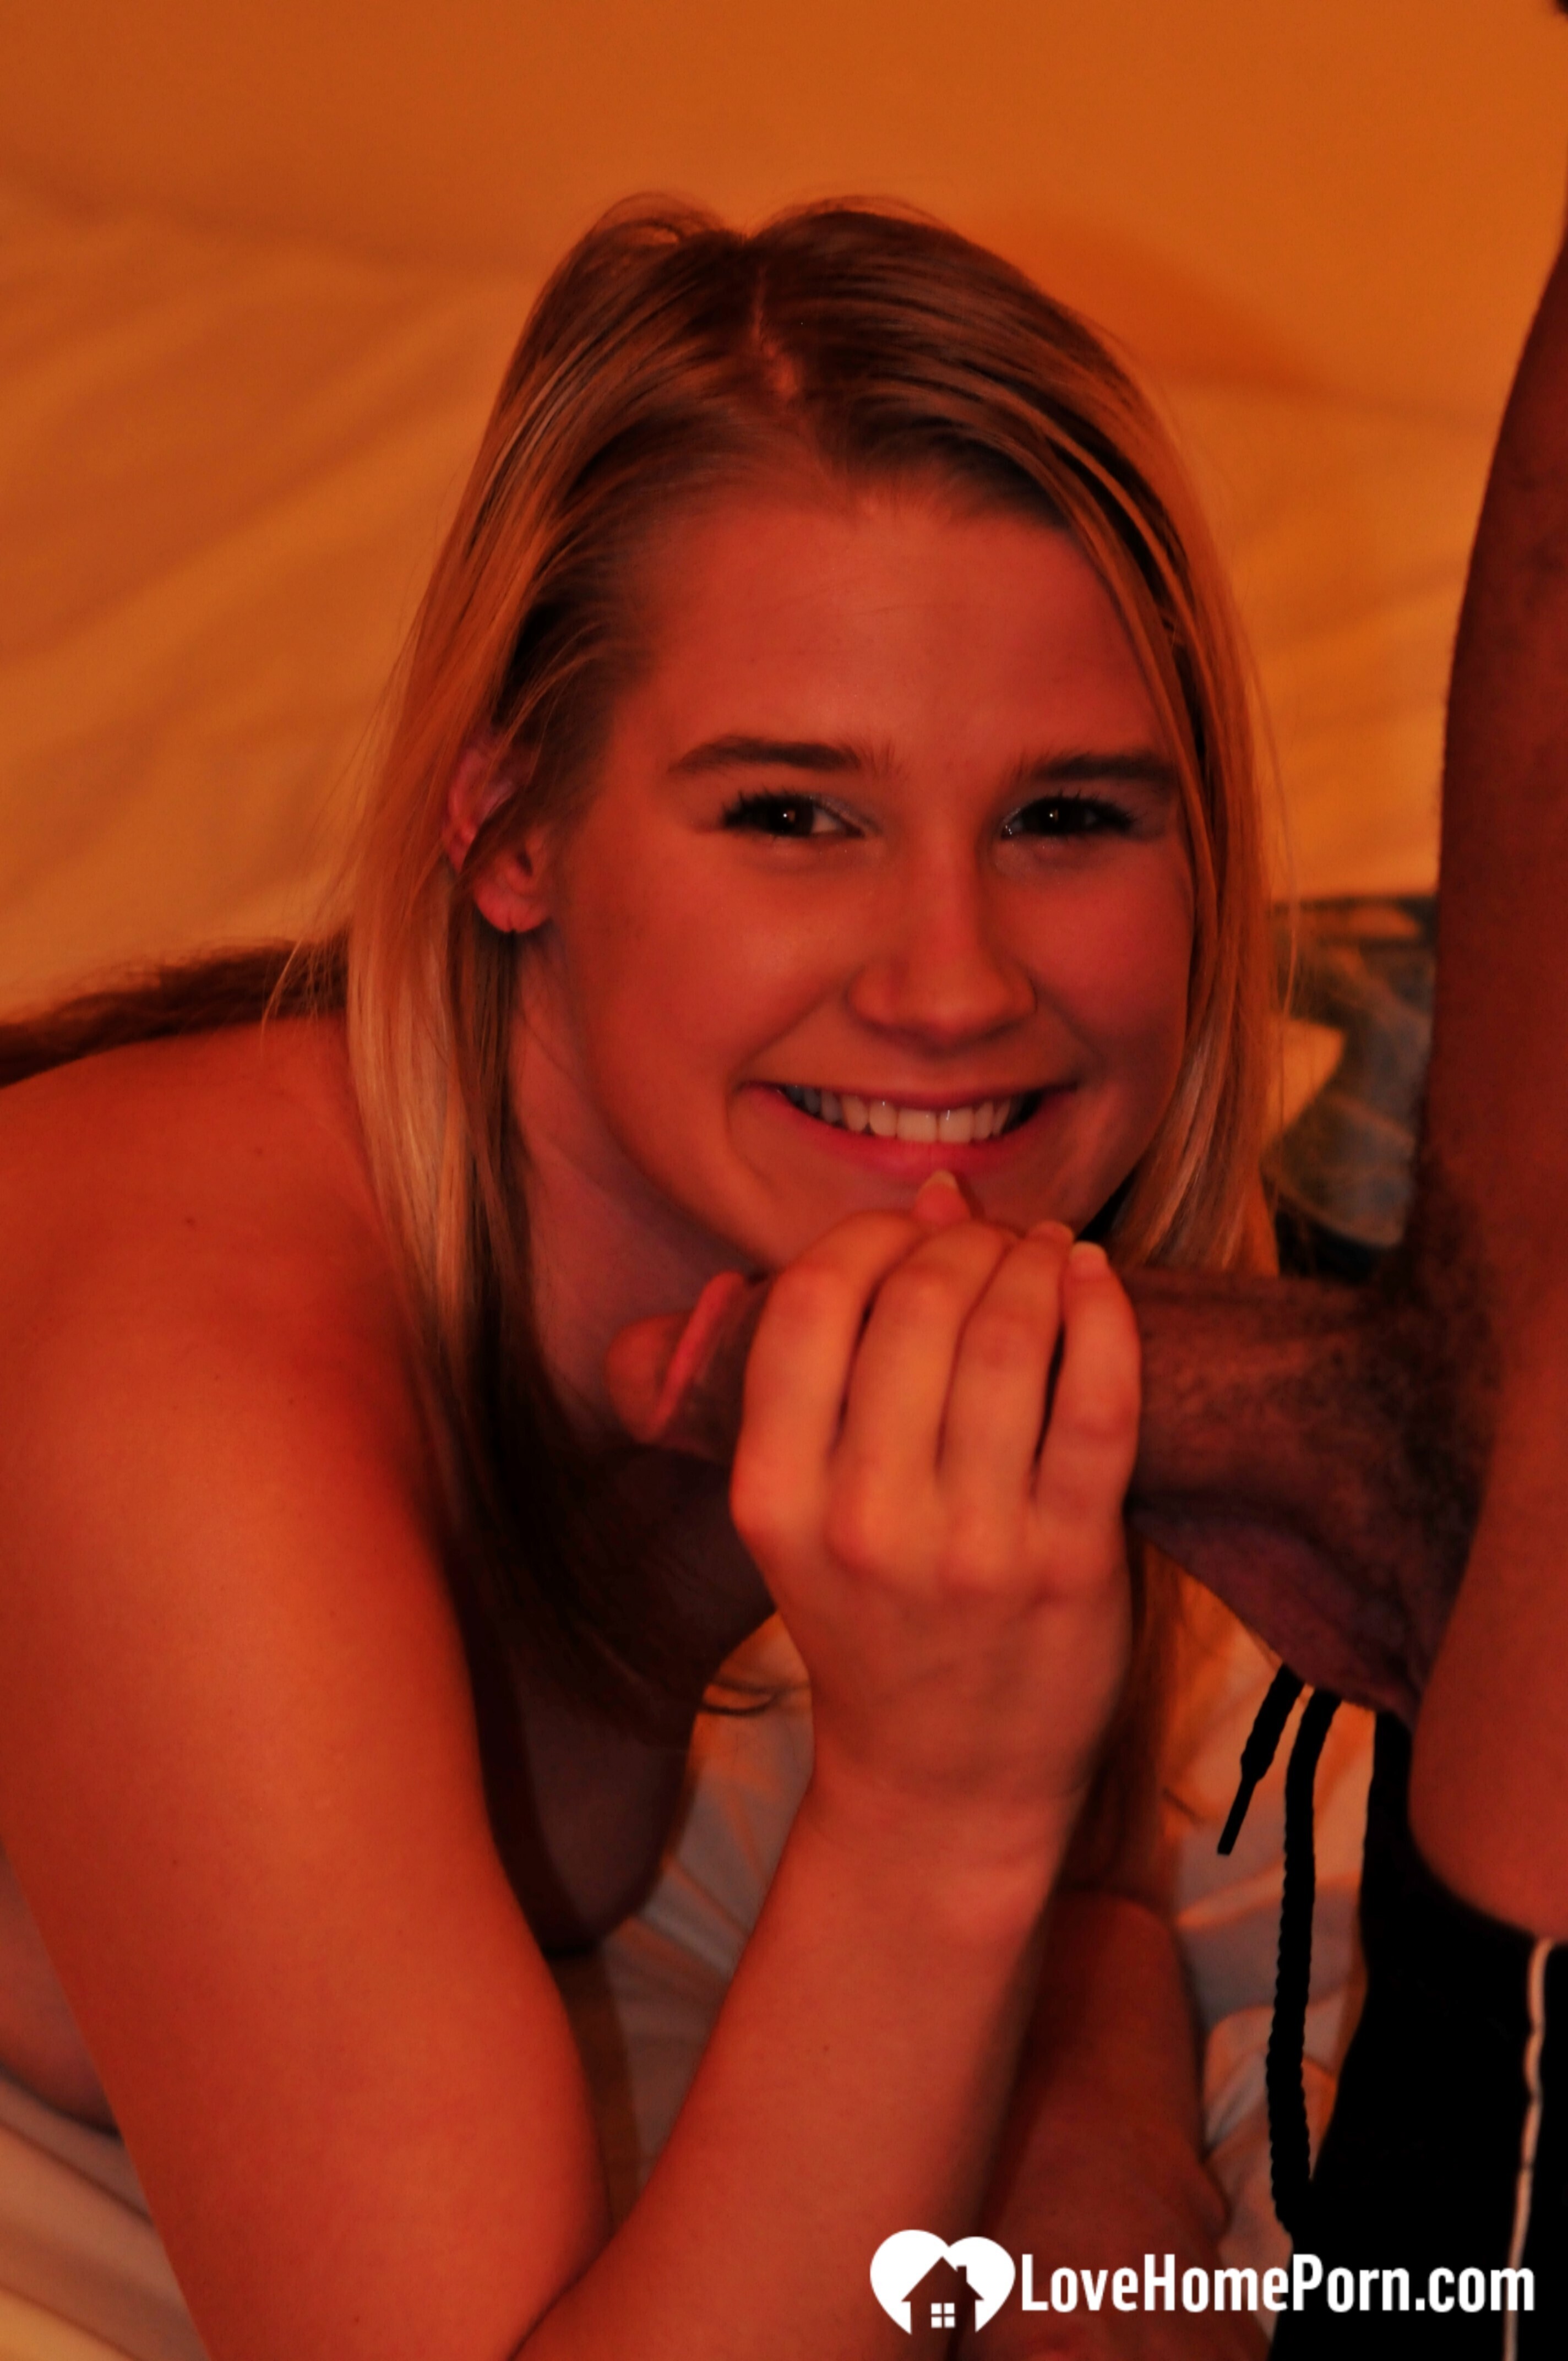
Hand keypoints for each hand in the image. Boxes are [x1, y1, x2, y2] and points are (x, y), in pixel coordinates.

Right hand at [729, 1196, 1137, 1894]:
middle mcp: (863, 1522)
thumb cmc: (878, 1625)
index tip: (908, 1233)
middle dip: (964, 1244)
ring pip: (1008, 1338)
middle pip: (917, 1306)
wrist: (945, 1787)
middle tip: (994, 1241)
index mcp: (774, 1499)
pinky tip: (1095, 1280)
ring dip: (1033, 1263)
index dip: (866, 1236)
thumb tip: (929, 1200)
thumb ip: (841, 1366)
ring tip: (1046, 1254)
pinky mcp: (1068, 1567)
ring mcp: (971, 1548)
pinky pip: (1096, 1405)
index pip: (810, 1305)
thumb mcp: (806, 1514)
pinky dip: (1103, 1317)